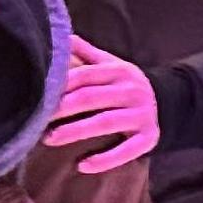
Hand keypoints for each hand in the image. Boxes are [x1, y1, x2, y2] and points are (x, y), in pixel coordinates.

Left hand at [42, 35, 158, 174]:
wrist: (167, 101)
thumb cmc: (125, 85)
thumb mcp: (111, 65)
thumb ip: (86, 53)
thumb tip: (61, 36)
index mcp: (119, 71)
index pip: (86, 75)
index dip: (61, 85)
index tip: (38, 94)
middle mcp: (132, 90)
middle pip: (91, 98)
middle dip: (62, 109)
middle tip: (36, 119)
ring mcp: (142, 114)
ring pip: (105, 123)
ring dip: (76, 132)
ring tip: (50, 139)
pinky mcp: (149, 137)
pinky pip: (127, 150)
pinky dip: (105, 160)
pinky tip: (83, 165)